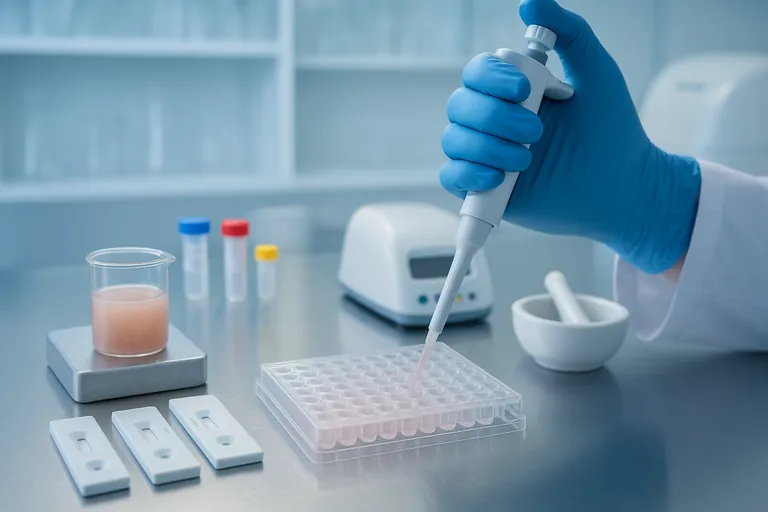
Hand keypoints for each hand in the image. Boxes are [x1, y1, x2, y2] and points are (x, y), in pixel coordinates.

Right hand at [439, 0, 700, 273]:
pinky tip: (499, 178)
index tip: (523, 88)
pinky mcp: (485, 190)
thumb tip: (530, 3)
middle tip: (536, 130)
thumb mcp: (595, 70)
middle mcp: (494, 121)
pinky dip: (469, 174)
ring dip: (487, 147)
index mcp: (513, 92)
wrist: (623, 186)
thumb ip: (569, 31)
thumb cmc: (612, 130)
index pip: (476, 74)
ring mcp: (487, 156)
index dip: (490, 78)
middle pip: (460, 106)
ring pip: (454, 141)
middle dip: (494, 117)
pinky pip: (452, 177)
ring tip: (527, 159)